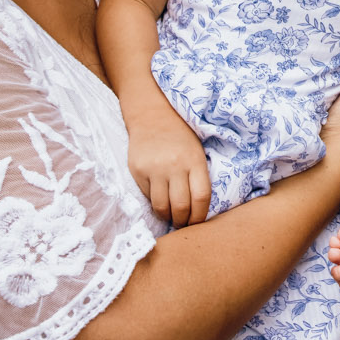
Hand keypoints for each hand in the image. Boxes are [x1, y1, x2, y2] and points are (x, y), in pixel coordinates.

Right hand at [125, 110, 211, 227]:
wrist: (153, 116)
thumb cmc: (181, 137)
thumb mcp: (197, 152)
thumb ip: (198, 177)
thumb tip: (198, 209)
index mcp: (195, 161)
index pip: (201, 197)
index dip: (200, 216)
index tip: (197, 222)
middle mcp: (175, 166)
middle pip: (181, 207)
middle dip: (182, 221)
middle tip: (182, 223)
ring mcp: (154, 169)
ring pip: (161, 206)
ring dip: (167, 217)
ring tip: (170, 216)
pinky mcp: (137, 171)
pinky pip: (147, 196)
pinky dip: (154, 203)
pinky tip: (159, 200)